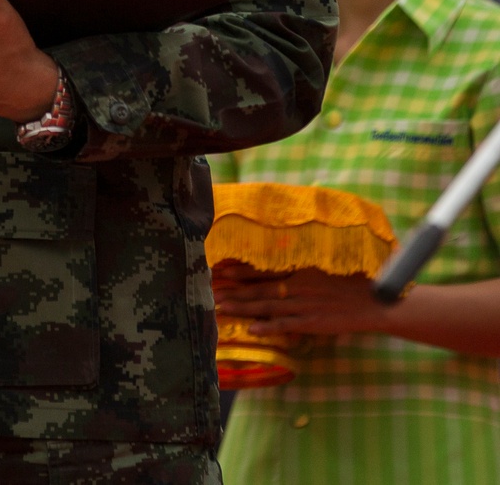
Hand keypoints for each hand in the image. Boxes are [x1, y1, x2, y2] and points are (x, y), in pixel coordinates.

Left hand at [212, 260, 389, 337]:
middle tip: (211, 290)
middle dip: (234, 290)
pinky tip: (251, 330)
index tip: (221, 269)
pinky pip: (285, 325)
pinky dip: (268, 327)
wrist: (376, 299)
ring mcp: (304, 304)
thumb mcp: (326, 261)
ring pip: (266, 306)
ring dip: (242, 309)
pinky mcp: (312, 323)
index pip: (263, 267)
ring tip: (221, 309)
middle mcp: (297, 284)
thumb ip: (305, 261)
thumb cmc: (353, 277)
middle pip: (259, 287)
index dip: (240, 269)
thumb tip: (285, 256)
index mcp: (300, 267)